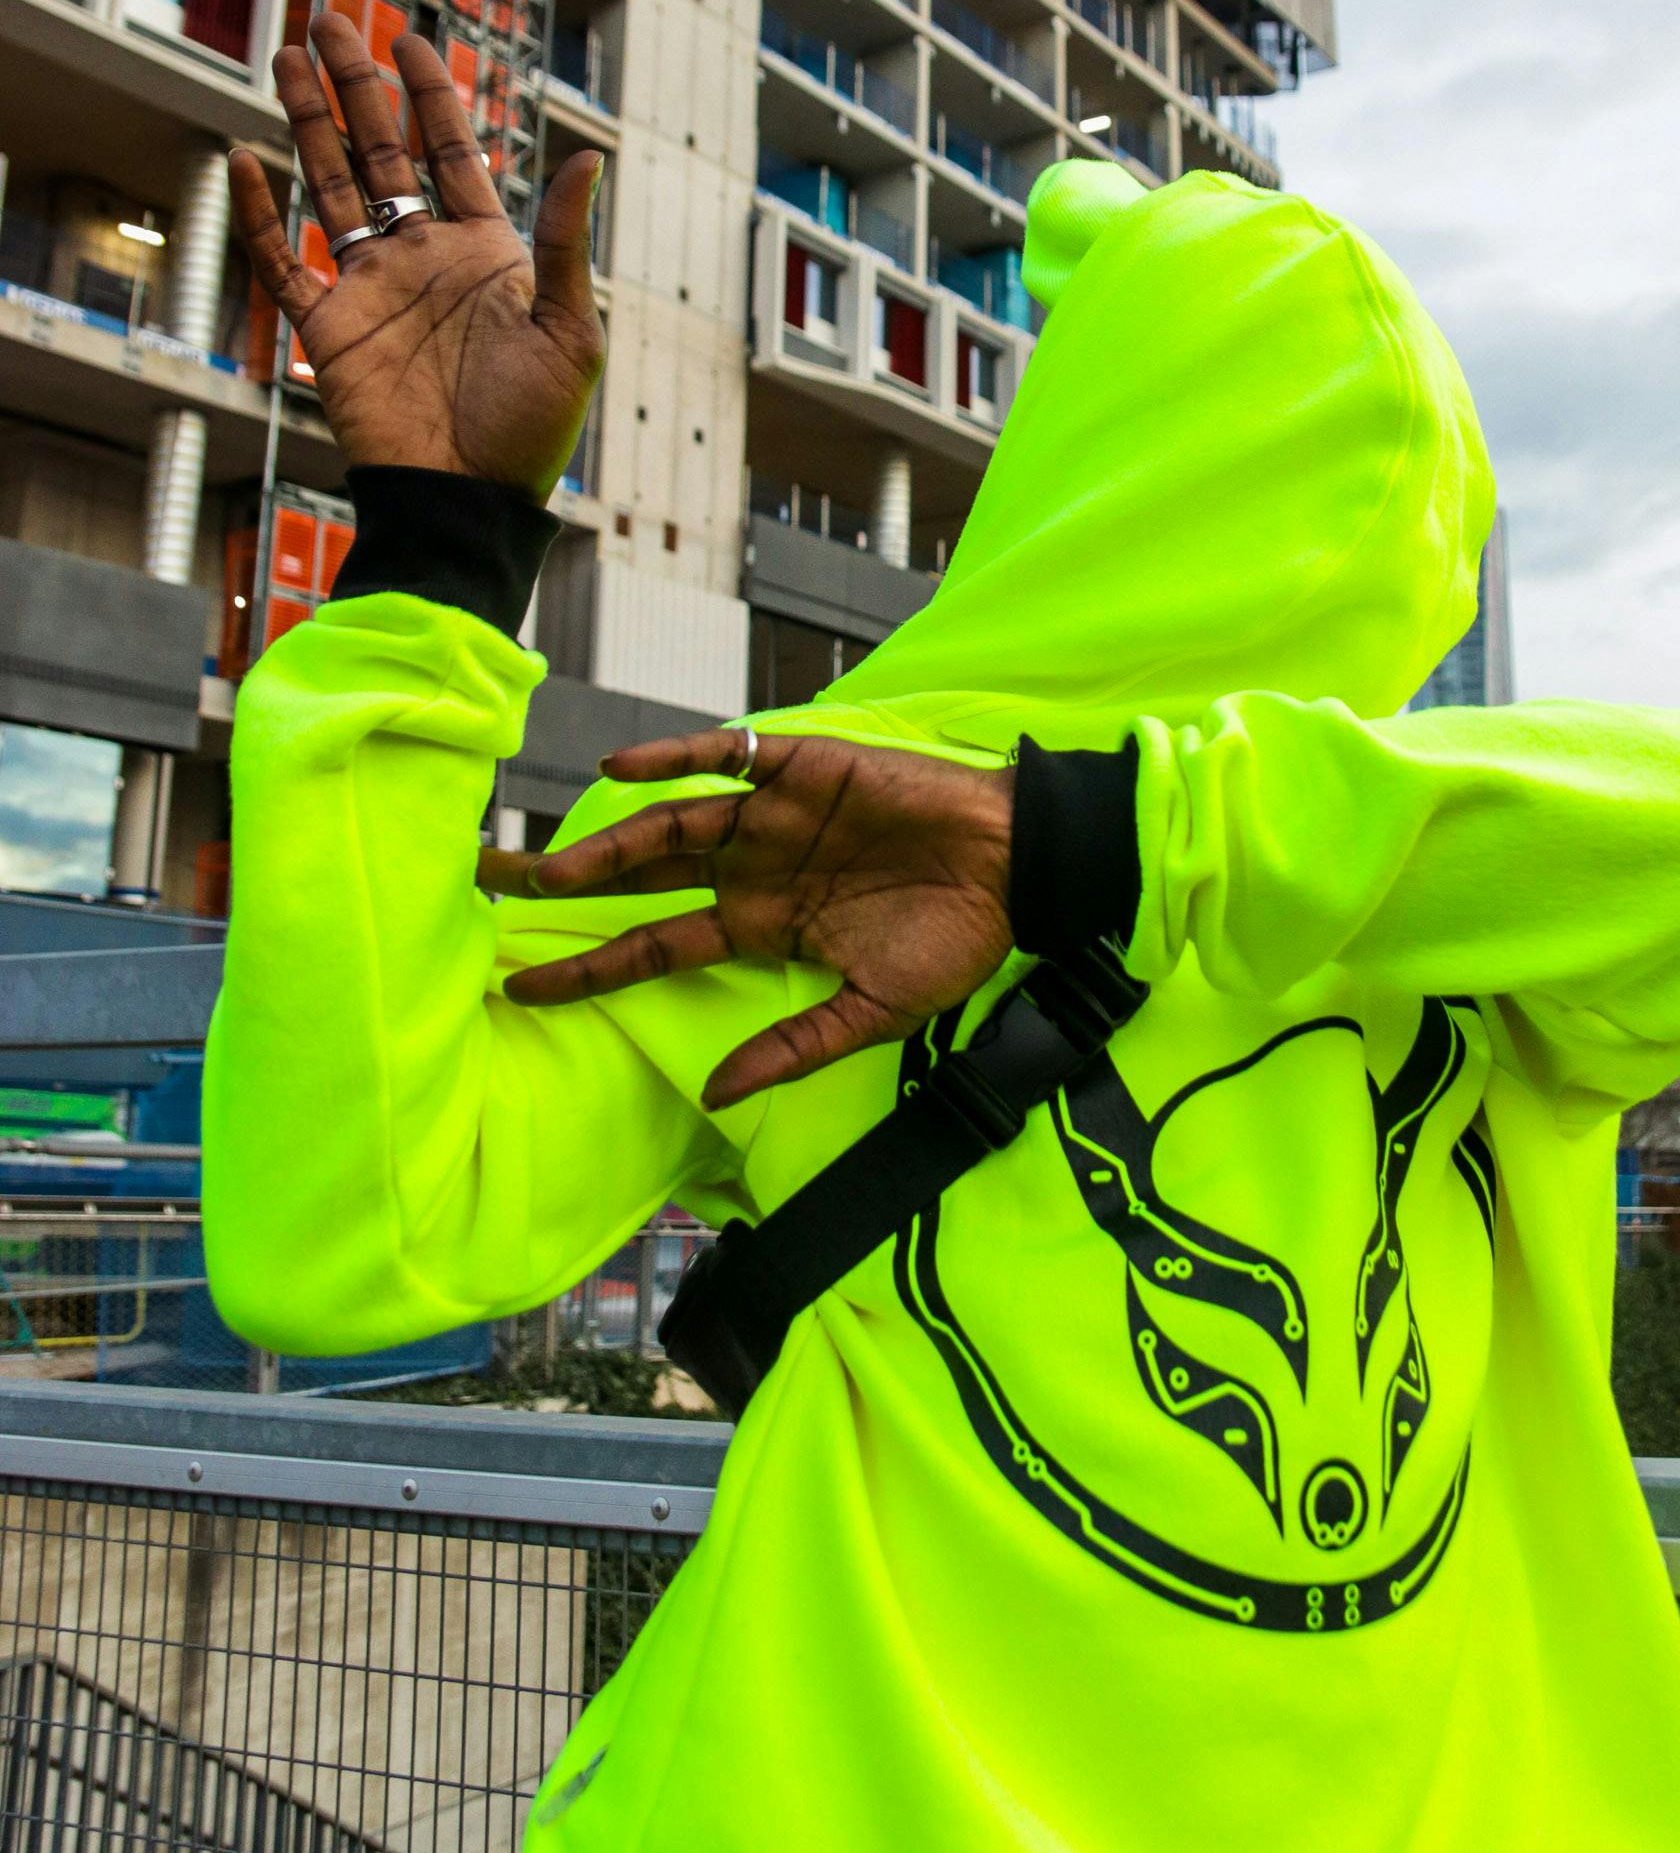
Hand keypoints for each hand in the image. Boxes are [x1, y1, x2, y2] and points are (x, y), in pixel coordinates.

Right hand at [229, 16, 604, 500]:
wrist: (469, 503)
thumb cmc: (533, 430)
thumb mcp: (569, 332)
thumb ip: (562, 244)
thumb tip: (587, 156)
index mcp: (486, 252)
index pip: (450, 151)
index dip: (429, 94)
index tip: (407, 39)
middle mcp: (425, 258)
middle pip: (381, 151)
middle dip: (355, 87)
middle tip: (329, 21)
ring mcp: (373, 290)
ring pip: (330, 187)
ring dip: (308, 125)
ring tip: (286, 59)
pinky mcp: (329, 331)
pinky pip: (283, 263)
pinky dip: (259, 215)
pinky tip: (242, 162)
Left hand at [482, 728, 1016, 1107]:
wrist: (1016, 870)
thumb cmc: (953, 941)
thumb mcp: (870, 1014)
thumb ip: (792, 1049)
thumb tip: (715, 1094)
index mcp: (761, 927)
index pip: (654, 948)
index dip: (589, 970)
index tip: (521, 989)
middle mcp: (752, 869)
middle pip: (639, 878)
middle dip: (566, 887)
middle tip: (491, 893)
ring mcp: (773, 817)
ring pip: (670, 824)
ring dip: (606, 842)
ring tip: (545, 867)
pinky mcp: (802, 768)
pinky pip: (727, 759)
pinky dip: (676, 759)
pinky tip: (623, 770)